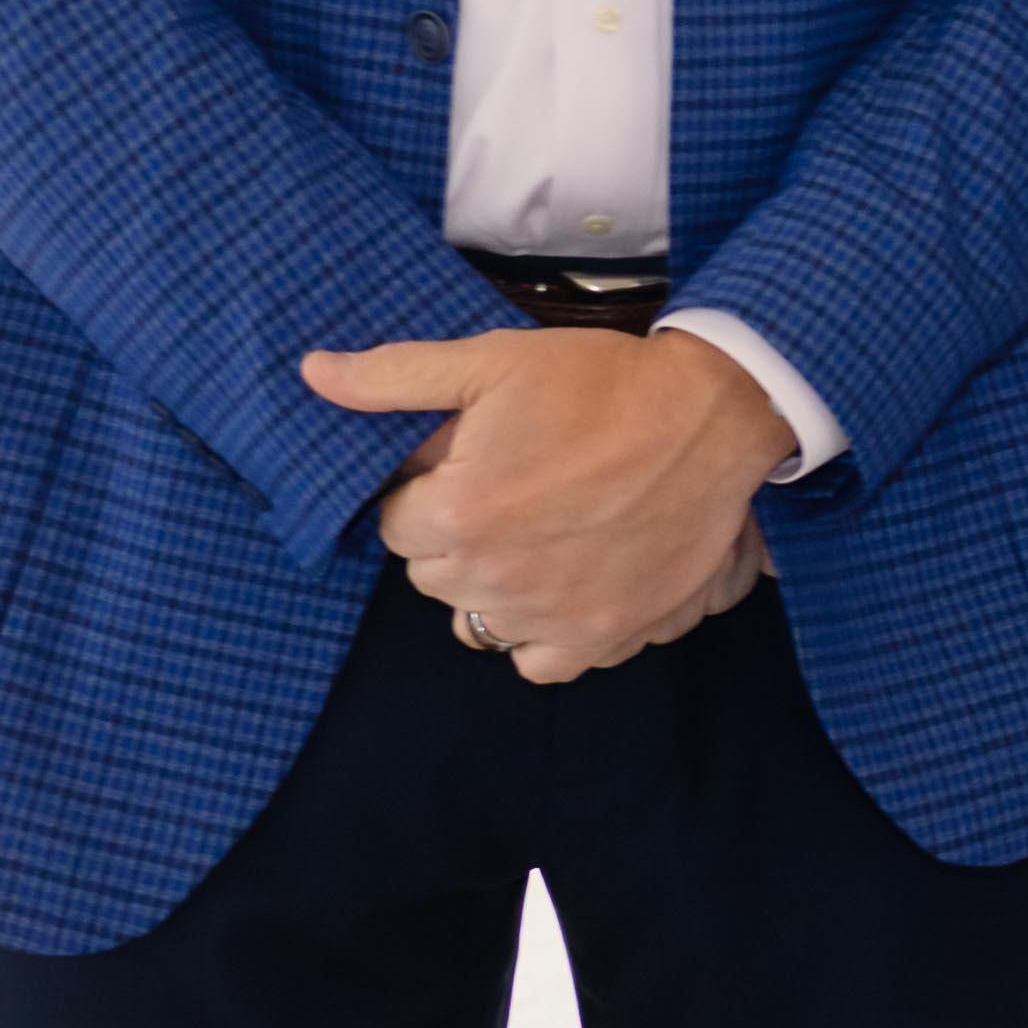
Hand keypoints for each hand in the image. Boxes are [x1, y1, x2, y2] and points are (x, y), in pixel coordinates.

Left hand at [317, 324, 792, 685]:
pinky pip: (539, 665)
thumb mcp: (495, 362)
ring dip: (491, 589)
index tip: (469, 468)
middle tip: (508, 496)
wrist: (714, 414)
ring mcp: (550, 613)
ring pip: (477, 623)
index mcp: (458, 512)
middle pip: (432, 577)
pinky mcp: (605, 633)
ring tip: (532, 542)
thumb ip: (396, 376)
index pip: (397, 525)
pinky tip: (559, 591)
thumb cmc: (602, 384)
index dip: (428, 493)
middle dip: (454, 540)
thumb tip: (312, 374)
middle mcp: (495, 575)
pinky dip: (541, 637)